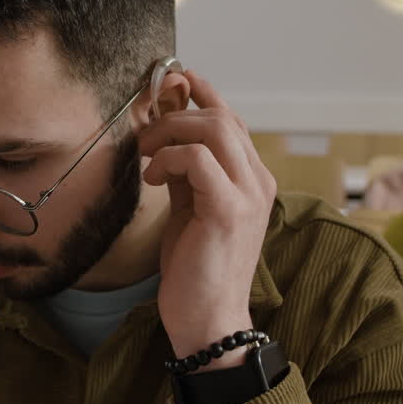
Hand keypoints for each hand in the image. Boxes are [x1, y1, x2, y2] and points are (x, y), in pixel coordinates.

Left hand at [138, 71, 276, 369]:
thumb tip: (163, 134)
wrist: (209, 320)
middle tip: (144, 133)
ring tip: (145, 154)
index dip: (202, 94)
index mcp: (253, 180)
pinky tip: (153, 177)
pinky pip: (198, 159)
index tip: (172, 82)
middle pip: (222, 117)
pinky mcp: (229, 210)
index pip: (232, 120)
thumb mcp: (190, 208)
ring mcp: (248, 195)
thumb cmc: (197, 269)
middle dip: (176, 113)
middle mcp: (258, 181)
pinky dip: (168, 158)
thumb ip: (185, 171)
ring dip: (169, 132)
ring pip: (214, 129)